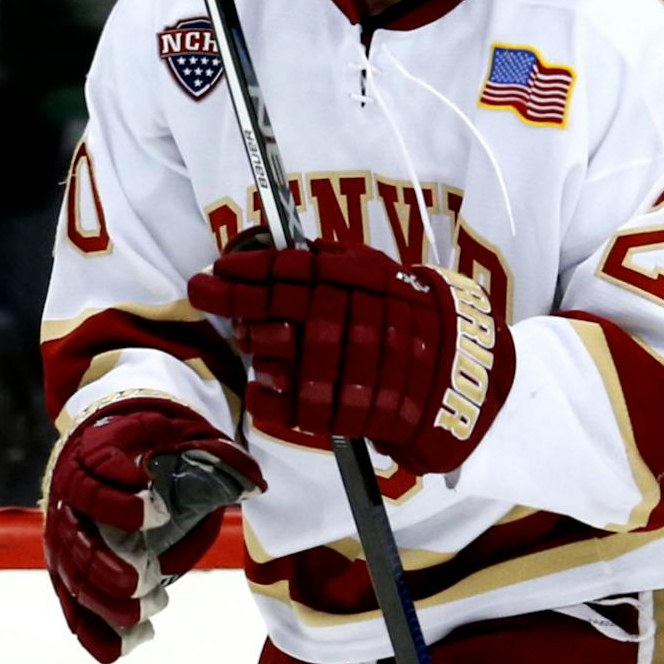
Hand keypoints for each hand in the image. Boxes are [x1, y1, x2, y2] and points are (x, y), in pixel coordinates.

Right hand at [42, 400, 263, 663]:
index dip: (119, 498)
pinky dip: (91, 629)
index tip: (155, 512)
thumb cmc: (156, 441)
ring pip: (71, 574)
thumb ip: (219, 457)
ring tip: (141, 614)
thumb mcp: (186, 435)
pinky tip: (117, 652)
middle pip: (76, 535)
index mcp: (97, 451)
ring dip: (101, 601)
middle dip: (105, 564)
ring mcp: (65, 532)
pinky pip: (71, 602)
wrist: (117, 445)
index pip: (97, 474)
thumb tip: (255, 485)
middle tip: (140, 583)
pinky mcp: (69, 565)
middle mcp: (71, 493)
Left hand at [187, 242, 514, 473]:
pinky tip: (259, 386)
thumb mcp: (390, 279)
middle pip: (284, 306)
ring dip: (253, 342)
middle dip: (235, 297)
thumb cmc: (417, 325)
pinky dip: (266, 397)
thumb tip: (290, 250)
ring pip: (283, 352)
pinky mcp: (350, 414)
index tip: (220, 265)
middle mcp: (364, 322)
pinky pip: (291, 407)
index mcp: (374, 284)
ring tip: (247, 337)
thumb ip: (342, 264)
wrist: (459, 382)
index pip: (301, 269)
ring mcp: (356, 369)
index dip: (254, 267)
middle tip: (204, 290)